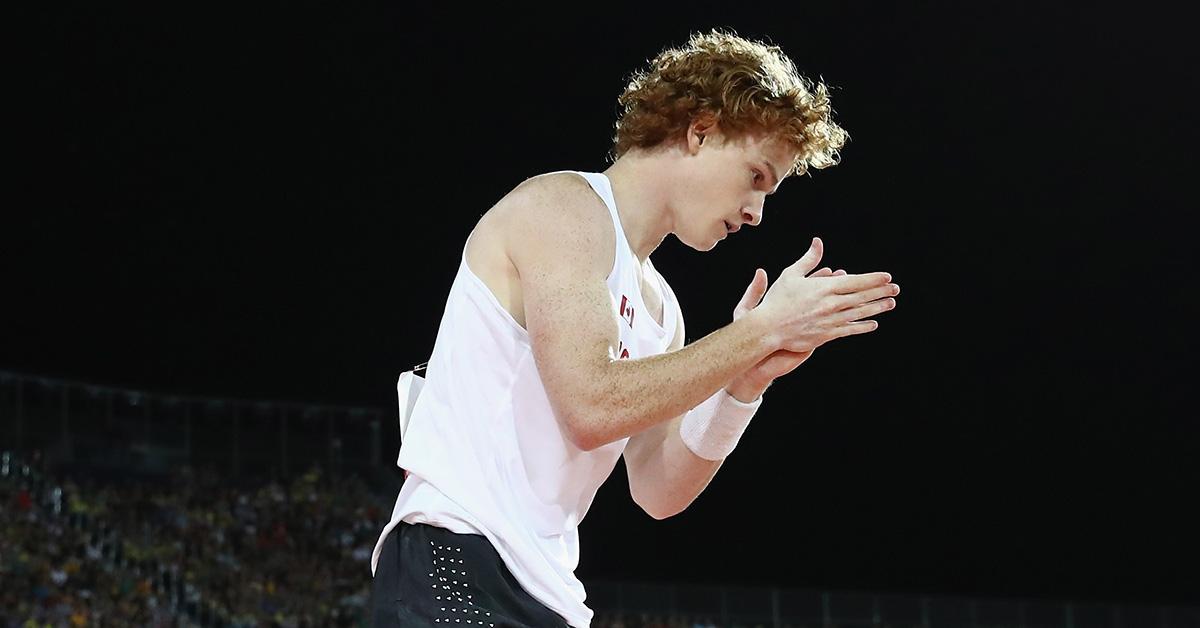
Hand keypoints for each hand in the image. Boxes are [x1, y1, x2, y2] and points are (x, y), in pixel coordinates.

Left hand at [725, 266, 848, 401]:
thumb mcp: (748, 310)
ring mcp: (809, 326)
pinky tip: (854, 317)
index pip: (806, 286)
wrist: (756, 360)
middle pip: (821, 296)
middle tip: (845, 276)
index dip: (817, 278)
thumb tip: (761, 271)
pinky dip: (844, 322)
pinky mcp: (814, 340)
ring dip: (842, 303)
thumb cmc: (751, 334)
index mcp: (787, 304)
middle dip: (834, 287)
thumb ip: (755, 291)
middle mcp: (801, 314)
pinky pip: (831, 328)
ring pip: (829, 311)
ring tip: (853, 293)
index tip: (828, 270)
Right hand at [753, 237, 897, 353]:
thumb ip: (809, 259)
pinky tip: (873, 324)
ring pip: (860, 313)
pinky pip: (850, 330)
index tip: (887, 277)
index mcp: (825, 287)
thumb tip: (818, 242)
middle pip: (862, 296)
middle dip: (881, 292)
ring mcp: (831, 320)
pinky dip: (863, 326)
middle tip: (895, 289)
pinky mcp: (827, 335)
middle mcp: (832, 304)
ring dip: (877, 308)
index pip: (856, 281)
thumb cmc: (777, 300)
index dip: (873, 279)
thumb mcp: (791, 275)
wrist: (768, 327)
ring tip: (890, 303)